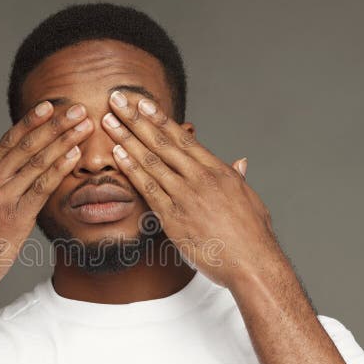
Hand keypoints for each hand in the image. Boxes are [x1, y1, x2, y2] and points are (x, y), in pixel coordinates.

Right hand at [0, 101, 92, 289]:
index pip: (10, 140)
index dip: (31, 121)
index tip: (50, 106)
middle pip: (27, 144)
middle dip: (54, 124)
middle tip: (76, 109)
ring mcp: (2, 196)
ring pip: (37, 160)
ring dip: (64, 140)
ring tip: (83, 126)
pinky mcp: (15, 215)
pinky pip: (42, 186)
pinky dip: (59, 168)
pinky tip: (75, 155)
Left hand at [101, 90, 285, 288]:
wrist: (253, 264)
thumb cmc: (253, 236)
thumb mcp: (250, 199)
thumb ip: (238, 178)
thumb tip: (240, 163)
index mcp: (219, 171)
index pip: (183, 138)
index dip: (160, 118)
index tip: (142, 103)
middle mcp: (201, 178)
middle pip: (162, 142)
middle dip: (136, 119)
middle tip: (117, 99)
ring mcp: (186, 196)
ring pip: (151, 160)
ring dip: (126, 138)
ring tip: (109, 121)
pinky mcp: (174, 217)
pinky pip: (147, 188)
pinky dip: (131, 169)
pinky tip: (117, 154)